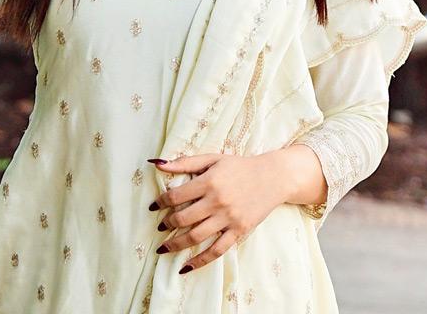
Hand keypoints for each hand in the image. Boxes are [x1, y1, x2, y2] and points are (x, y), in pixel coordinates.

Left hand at [146, 152, 288, 273]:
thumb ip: (185, 163)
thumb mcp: (212, 159)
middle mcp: (216, 201)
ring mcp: (228, 218)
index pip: (176, 196)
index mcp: (208, 182)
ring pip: (196, 237)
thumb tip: (157, 164)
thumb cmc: (240, 166)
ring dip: (176, 244)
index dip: (161, 203)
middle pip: (183, 218)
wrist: (273, 177)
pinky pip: (217, 250)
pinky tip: (186, 267)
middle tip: (160, 227)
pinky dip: (200, 261)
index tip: (153, 207)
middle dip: (167, 224)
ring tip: (164, 248)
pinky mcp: (239, 231)